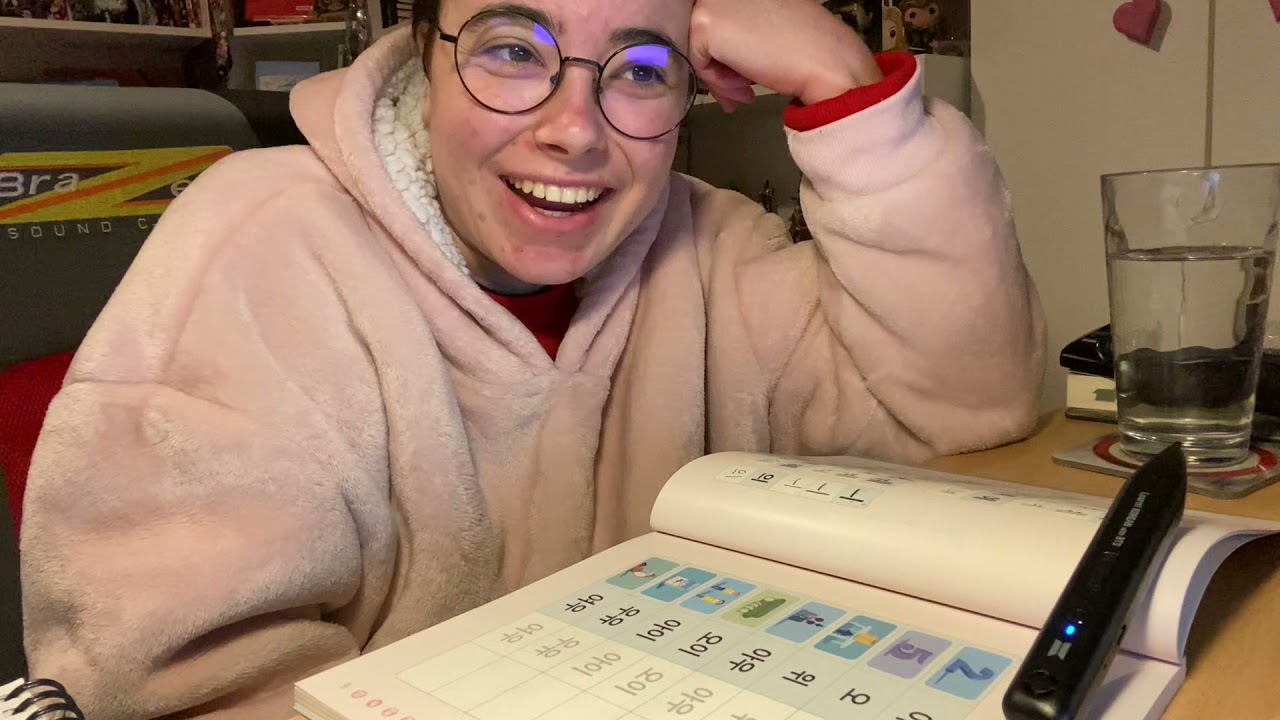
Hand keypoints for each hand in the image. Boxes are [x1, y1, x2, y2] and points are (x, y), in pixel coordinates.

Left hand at [688, 0, 882, 112]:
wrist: (826, 62)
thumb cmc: (814, 50)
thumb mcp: (776, 31)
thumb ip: (751, 34)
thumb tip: (735, 54)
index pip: (726, 22)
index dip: (731, 53)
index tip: (743, 78)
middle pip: (709, 35)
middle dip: (722, 69)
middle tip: (739, 94)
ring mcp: (716, 2)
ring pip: (701, 48)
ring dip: (722, 78)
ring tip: (744, 95)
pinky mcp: (707, 22)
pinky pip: (698, 61)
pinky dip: (717, 82)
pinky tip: (744, 89)